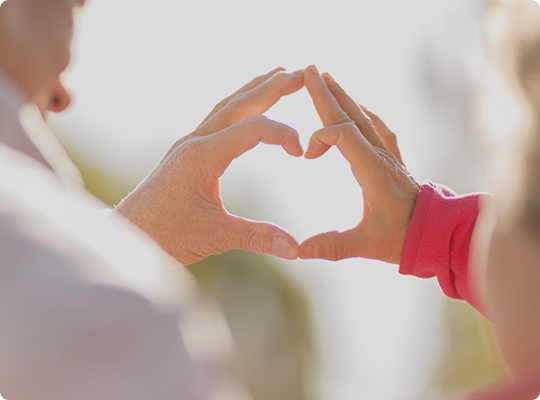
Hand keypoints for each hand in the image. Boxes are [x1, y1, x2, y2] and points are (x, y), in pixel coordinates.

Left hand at [115, 68, 304, 264]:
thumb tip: (296, 250)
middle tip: (302, 72)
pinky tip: (244, 106)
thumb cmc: (164, 235)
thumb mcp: (214, 236)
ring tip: (277, 74)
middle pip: (240, 103)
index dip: (283, 134)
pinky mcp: (187, 151)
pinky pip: (216, 117)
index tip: (302, 152)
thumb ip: (256, 237)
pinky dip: (237, 104)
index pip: (253, 129)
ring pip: (226, 105)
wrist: (128, 235)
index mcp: (203, 155)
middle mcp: (196, 141)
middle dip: (273, 86)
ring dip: (254, 88)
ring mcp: (189, 143)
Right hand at [298, 66, 419, 263]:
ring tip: (327, 78)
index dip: (320, 136)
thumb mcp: (366, 244)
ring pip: (362, 117)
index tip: (306, 155)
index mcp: (372, 170)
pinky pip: (378, 127)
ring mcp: (387, 155)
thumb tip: (298, 251)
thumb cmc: (403, 238)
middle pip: (350, 116)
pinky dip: (364, 112)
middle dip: (327, 93)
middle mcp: (379, 156)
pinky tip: (357, 106)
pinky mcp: (391, 159)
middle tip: (309, 70)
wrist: (436, 232)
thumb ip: (332, 246)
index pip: (343, 133)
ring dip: (343, 96)